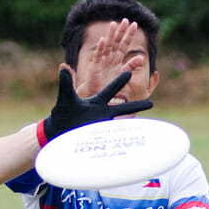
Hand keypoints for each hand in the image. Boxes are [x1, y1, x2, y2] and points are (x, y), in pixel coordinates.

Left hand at [38, 68, 152, 145]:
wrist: (58, 131)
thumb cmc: (62, 113)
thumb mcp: (65, 98)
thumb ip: (66, 84)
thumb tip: (63, 66)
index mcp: (97, 102)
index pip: (110, 90)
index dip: (119, 82)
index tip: (128, 73)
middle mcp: (102, 112)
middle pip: (122, 109)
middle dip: (136, 106)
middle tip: (151, 104)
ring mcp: (101, 125)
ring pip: (119, 124)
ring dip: (130, 126)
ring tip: (143, 129)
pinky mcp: (98, 136)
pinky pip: (112, 136)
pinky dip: (120, 138)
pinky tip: (129, 141)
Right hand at [74, 19, 144, 98]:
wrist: (100, 93)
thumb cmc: (111, 83)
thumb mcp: (123, 73)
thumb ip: (131, 65)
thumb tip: (142, 57)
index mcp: (118, 58)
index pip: (124, 44)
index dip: (129, 35)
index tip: (135, 25)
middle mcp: (110, 56)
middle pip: (116, 41)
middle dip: (121, 31)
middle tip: (126, 20)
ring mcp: (102, 59)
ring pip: (107, 45)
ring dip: (110, 35)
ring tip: (113, 24)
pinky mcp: (95, 65)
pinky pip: (98, 55)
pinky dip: (100, 48)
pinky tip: (103, 40)